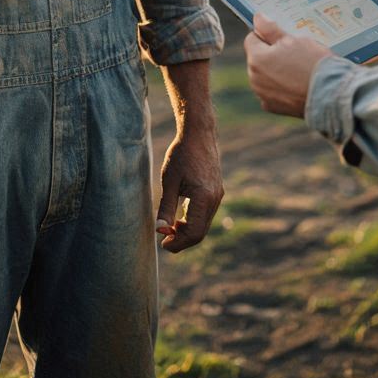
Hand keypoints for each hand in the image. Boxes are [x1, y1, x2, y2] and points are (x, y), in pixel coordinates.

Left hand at [156, 129, 223, 251]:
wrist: (198, 134)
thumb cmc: (181, 154)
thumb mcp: (169, 181)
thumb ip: (166, 208)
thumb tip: (160, 231)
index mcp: (203, 197)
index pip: (194, 233)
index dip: (178, 243)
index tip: (162, 243)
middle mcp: (214, 199)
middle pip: (201, 232)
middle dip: (182, 240)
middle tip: (164, 239)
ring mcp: (217, 195)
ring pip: (204, 225)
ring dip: (188, 230)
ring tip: (170, 226)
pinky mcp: (216, 191)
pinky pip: (206, 214)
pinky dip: (194, 221)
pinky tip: (179, 215)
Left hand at [244, 13, 331, 116]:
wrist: (331, 95)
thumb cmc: (313, 63)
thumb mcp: (294, 40)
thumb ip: (271, 29)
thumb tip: (257, 18)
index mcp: (257, 59)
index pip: (252, 38)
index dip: (267, 35)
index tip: (283, 38)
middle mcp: (254, 78)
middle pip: (258, 58)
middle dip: (271, 54)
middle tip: (294, 53)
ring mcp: (263, 95)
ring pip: (264, 75)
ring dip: (275, 71)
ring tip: (298, 70)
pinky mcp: (273, 107)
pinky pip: (272, 91)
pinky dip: (280, 87)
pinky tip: (296, 85)